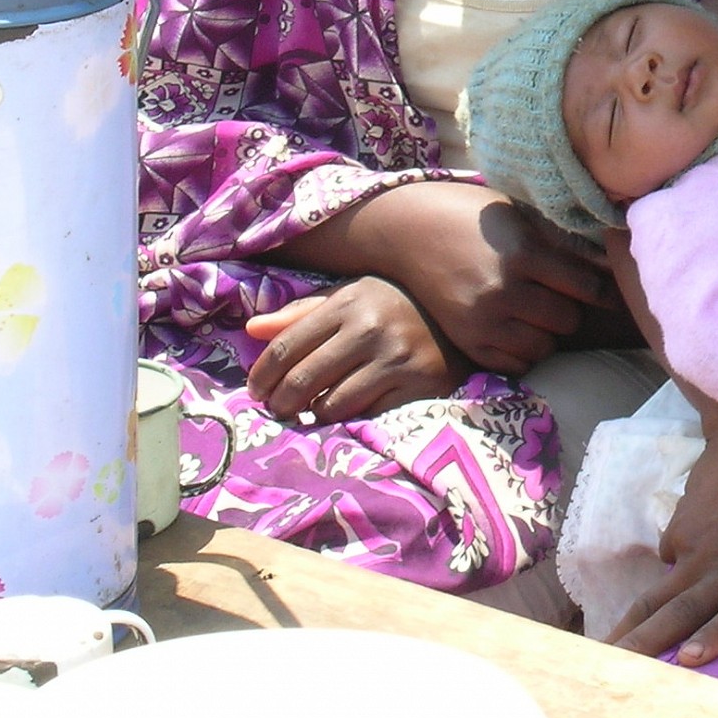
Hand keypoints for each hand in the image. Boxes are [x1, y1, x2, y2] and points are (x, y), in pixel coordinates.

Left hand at [244, 277, 463, 422]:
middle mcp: (370, 328)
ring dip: (314, 414)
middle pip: (302, 380)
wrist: (466, 314)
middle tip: (277, 410)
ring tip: (311, 412)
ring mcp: (396, 358)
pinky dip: (350, 419)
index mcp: (348, 302)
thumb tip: (252, 330)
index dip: (262, 375)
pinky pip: (366, 416)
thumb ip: (301, 314)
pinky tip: (348, 412)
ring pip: (331, 405)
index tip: (256, 391)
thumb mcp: (351, 297)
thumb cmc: (395, 305)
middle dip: (280, 403)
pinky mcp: (419, 385)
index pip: (286, 346)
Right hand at [363, 183, 618, 376]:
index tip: (612, 292)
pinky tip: (519, 329)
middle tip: (563, 297)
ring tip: (538, 313)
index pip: (585, 285)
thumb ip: (561, 242)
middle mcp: (504, 291)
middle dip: (572, 309)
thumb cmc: (471, 215)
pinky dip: (524, 351)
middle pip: (567, 320)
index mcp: (523, 253)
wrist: (408, 231)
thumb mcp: (520, 216)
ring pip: (544, 346)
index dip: (604, 290)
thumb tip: (610, 262)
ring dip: (549, 332)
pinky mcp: (467, 341)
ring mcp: (483, 321)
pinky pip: (516, 363)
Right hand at [609, 407, 717, 666]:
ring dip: (632, 627)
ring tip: (605, 652)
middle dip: (650, 648)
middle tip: (619, 674)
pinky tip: (661, 583)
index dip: (716, 637)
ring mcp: (705, 548)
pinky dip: (666, 574)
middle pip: (687, 614)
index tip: (688, 661)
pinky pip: (670, 560)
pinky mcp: (682, 528)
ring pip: (663, 596)